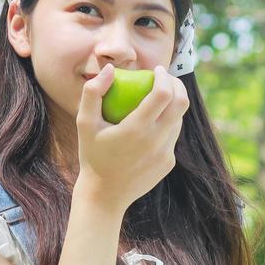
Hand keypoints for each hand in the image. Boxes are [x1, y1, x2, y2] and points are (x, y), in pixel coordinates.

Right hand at [72, 63, 188, 211]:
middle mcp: (156, 142)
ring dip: (173, 105)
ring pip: (179, 120)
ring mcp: (165, 154)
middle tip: (165, 79)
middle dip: (177, 85)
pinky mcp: (168, 163)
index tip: (157, 70)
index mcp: (136, 129)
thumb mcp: (84, 123)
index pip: (163, 94)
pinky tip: (153, 122)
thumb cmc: (91, 155)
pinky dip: (167, 124)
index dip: (164, 77)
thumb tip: (110, 69)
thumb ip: (93, 92)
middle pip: (181, 103)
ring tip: (158, 98)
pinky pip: (172, 137)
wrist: (104, 195)